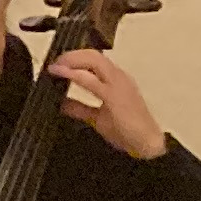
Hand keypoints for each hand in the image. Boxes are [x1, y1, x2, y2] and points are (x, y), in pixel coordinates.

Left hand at [50, 49, 166, 161]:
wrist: (146, 145)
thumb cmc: (127, 131)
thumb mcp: (97, 118)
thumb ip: (79, 108)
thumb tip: (62, 103)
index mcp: (115, 81)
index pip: (94, 60)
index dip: (75, 58)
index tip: (58, 63)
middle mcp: (118, 77)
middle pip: (93, 55)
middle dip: (71, 55)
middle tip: (54, 63)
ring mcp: (118, 83)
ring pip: (93, 59)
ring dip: (71, 59)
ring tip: (55, 66)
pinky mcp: (115, 94)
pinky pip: (91, 80)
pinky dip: (73, 73)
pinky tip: (61, 74)